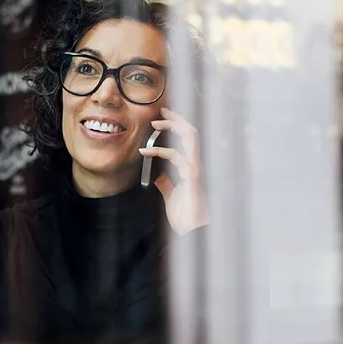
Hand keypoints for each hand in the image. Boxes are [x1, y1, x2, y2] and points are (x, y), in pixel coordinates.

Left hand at [139, 107, 209, 234]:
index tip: (161, 117)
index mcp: (190, 168)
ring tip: (155, 123)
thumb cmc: (186, 216)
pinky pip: (179, 158)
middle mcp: (195, 165)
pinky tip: (146, 153)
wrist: (193, 232)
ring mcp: (196, 169)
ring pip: (191, 138)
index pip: (186, 139)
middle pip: (191, 132)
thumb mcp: (171, 196)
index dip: (176, 125)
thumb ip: (166, 184)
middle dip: (177, 119)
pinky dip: (162, 152)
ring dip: (173, 127)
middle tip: (161, 111)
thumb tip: (158, 176)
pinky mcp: (193, 177)